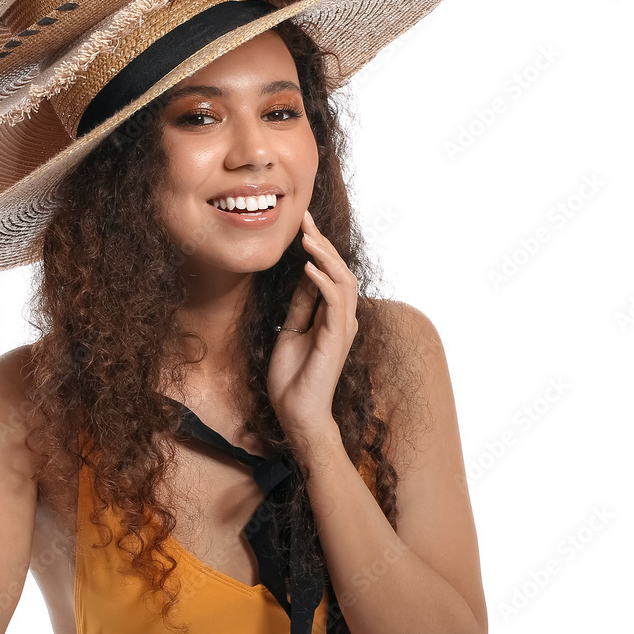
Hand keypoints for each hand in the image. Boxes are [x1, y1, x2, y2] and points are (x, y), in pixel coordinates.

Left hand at [266, 209, 358, 449]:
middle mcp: (342, 318)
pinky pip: (335, 303)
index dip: (318, 247)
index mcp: (332, 316)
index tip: (302, 224)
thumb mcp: (291, 330)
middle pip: (339, 270)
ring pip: (343, 281)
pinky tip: (307, 268)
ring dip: (325, 257)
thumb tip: (303, 276)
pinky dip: (323, 282)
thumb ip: (301, 305)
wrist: (296, 413)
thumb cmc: (293, 378)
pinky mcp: (336, 339)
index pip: (329, 273)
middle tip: (305, 220)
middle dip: (322, 243)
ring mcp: (342, 328)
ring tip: (307, 239)